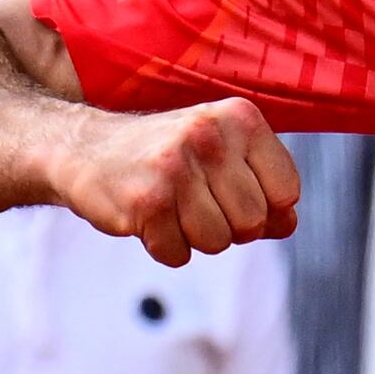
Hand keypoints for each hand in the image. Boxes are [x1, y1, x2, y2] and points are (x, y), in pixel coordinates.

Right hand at [58, 98, 301, 265]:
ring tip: (171, 207)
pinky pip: (178, 255)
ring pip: (218, 243)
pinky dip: (164, 247)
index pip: (287, 192)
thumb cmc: (166, 156)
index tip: (233, 193)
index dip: (265, 208)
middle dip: (228, 227)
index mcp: (239, 119)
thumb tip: (288, 224)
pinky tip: (148, 217)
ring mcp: (176, 167)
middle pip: (253, 223)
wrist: (85, 149)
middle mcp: (209, 136)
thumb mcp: (222, 155)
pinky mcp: (147, 201)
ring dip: (194, 238)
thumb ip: (263, 187)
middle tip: (195, 202)